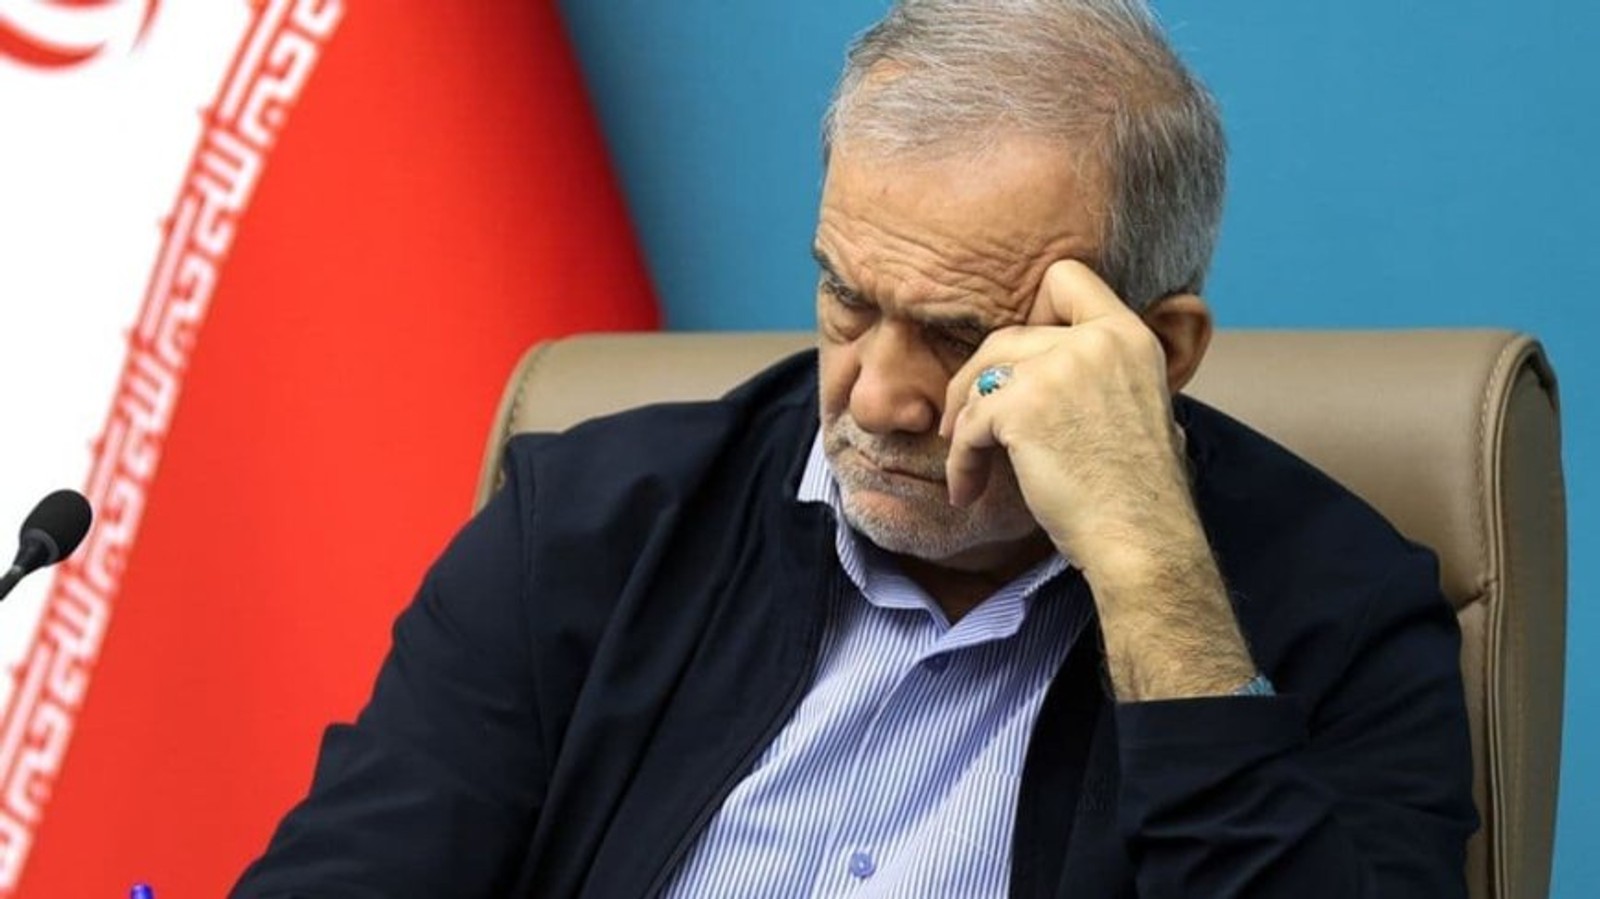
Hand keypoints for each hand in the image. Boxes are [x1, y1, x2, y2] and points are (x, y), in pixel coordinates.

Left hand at [938, 259, 1193, 577]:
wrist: (1142, 539)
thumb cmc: (1136, 492)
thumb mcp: (1137, 406)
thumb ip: (1098, 372)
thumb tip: (1041, 367)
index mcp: (1129, 336)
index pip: (1066, 278)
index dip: (1033, 310)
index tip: (1021, 359)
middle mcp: (1096, 341)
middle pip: (1008, 334)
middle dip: (979, 379)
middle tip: (967, 422)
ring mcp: (1058, 369)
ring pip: (981, 375)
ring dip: (964, 420)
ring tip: (966, 457)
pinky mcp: (1021, 407)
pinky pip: (968, 425)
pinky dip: (961, 461)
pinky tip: (967, 490)